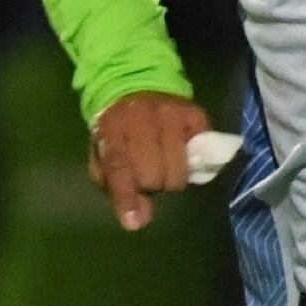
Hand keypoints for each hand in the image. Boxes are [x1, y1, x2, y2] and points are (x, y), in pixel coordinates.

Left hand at [87, 92, 213, 230]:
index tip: (134, 221)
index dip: (127, 196)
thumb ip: (117, 188)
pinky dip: (194, 163)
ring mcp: (172, 113)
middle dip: (152, 184)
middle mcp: (142, 117)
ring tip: (166, 164)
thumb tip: (138, 220)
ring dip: (173, 177)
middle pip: (153, 173)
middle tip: (150, 173)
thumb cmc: (118, 130)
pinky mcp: (196, 114)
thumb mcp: (103, 156)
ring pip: (179, 170)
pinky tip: (183, 152)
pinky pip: (202, 156)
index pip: (119, 166)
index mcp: (111, 128)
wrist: (137, 85)